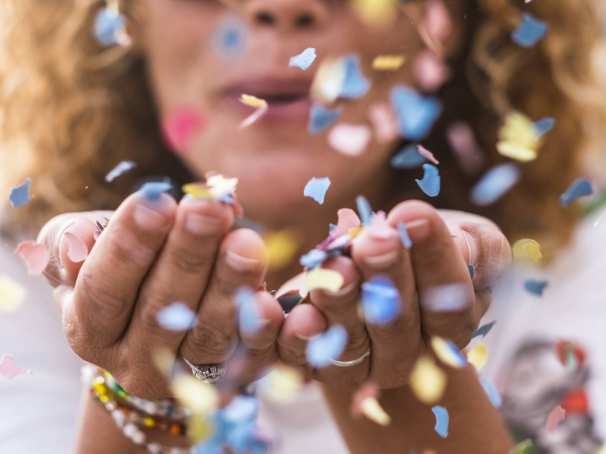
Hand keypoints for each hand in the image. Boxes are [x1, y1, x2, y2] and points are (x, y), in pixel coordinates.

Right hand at [39, 191, 283, 397]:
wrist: (160, 316)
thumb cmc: (123, 267)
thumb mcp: (85, 250)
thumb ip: (72, 240)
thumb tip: (80, 236)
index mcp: (90, 329)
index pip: (103, 289)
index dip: (128, 247)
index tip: (157, 201)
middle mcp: (134, 362)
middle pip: (160, 312)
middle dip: (187, 255)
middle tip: (210, 208)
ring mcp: (185, 376)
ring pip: (208, 336)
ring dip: (230, 286)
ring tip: (247, 241)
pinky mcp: (231, 378)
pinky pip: (250, 357)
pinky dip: (262, 329)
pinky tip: (273, 299)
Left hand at [276, 200, 510, 388]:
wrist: (378, 271)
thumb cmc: (428, 248)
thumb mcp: (469, 239)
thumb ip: (478, 247)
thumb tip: (465, 246)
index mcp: (450, 323)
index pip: (450, 300)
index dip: (434, 258)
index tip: (413, 214)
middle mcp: (407, 353)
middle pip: (398, 326)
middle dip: (386, 278)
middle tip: (374, 240)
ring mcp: (360, 362)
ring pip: (350, 343)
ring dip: (341, 304)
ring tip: (334, 266)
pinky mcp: (315, 360)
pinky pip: (303, 360)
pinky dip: (297, 339)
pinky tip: (291, 314)